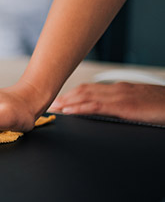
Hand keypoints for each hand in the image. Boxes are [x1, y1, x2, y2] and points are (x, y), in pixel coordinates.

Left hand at [49, 82, 164, 124]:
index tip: (58, 100)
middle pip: (83, 90)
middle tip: (48, 103)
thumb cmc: (163, 107)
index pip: (90, 89)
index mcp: (121, 89)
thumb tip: (111, 112)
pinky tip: (68, 112)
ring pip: (86, 96)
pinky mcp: (124, 106)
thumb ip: (123, 106)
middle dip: (64, 97)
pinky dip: (79, 108)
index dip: (71, 94)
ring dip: (66, 101)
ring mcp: (120, 96)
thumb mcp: (141, 105)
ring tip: (52, 107)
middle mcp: (118, 89)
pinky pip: (96, 106)